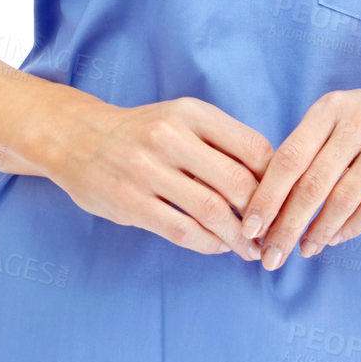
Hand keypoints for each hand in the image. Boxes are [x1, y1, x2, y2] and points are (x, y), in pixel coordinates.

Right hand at [49, 96, 273, 261]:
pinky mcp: (130, 202)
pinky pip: (182, 230)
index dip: (276, 180)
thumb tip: (273, 181)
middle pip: (237, 182)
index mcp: (191, 113)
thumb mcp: (182, 119)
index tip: (283, 200)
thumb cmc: (143, 133)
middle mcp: (170, 137)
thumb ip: (221, 142)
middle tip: (273, 232)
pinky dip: (208, 244)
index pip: (253, 148)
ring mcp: (147, 170)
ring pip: (212, 211)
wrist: (77, 138)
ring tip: (251, 248)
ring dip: (239, 237)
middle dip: (263, 215)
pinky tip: (218, 247)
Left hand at [239, 78, 360, 269]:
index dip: (267, 197)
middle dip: (287, 226)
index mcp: (330, 108)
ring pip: (343, 200)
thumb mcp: (340, 114)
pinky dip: (351, 228)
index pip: (289, 158)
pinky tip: (335, 239)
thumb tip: (268, 199)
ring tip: (304, 250)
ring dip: (319, 232)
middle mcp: (358, 121)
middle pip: (312, 185)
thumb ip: (309, 146)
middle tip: (271, 255)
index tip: (250, 228)